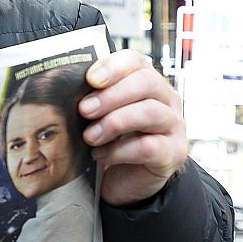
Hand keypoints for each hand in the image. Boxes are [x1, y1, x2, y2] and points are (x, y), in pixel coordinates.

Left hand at [78, 48, 189, 206]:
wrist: (126, 180)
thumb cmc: (113, 141)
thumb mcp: (101, 115)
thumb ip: (94, 97)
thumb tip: (69, 88)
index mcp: (147, 82)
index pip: (136, 61)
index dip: (113, 67)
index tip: (90, 79)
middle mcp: (166, 99)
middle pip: (146, 82)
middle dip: (111, 95)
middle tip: (84, 109)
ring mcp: (174, 126)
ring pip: (150, 112)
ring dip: (114, 123)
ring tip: (90, 136)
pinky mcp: (173, 153)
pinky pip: (148, 146)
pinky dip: (119, 151)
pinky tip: (101, 155)